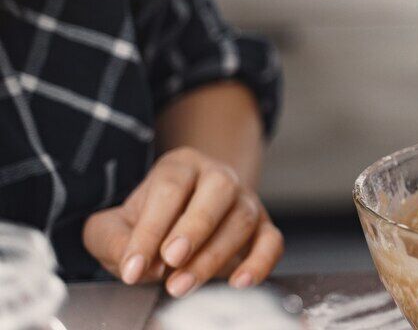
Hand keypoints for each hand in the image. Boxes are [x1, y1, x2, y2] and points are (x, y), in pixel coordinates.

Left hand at [83, 147, 282, 297]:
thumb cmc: (147, 223)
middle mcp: (218, 176)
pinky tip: (239, 283)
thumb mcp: (113, 226)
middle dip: (195, 227)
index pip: (170, 188)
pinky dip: (260, 262)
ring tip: (181, 285)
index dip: (151, 228)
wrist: (179, 222)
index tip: (134, 268)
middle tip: (170, 260)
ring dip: (214, 255)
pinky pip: (272, 241)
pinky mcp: (263, 227)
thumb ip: (112, 240)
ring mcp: (245, 200)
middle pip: (219, 189)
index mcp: (181, 166)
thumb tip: (134, 262)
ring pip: (243, 218)